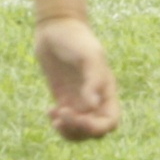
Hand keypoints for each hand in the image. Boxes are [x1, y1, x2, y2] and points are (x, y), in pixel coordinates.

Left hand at [33, 14, 119, 139]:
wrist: (56, 28)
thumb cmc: (76, 39)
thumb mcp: (89, 56)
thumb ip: (93, 80)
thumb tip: (92, 106)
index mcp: (106, 91)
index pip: (110, 122)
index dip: (97, 127)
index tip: (79, 118)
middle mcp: (95, 99)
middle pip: (94, 131)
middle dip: (79, 130)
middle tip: (63, 115)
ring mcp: (79, 101)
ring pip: (79, 131)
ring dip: (68, 131)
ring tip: (55, 117)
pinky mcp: (64, 99)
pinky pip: (65, 122)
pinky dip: (58, 123)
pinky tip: (50, 111)